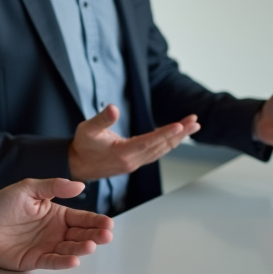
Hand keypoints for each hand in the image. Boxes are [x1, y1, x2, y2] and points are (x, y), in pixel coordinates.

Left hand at [0, 178, 113, 271]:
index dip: (96, 221)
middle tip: (105, 235)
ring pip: (70, 249)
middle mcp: (55, 232)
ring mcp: (47, 246)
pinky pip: (53, 261)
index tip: (107, 223)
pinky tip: (74, 259)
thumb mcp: (29, 188)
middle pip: (81, 234)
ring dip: (82, 248)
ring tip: (91, 245)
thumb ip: (54, 187)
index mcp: (57, 214)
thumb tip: (79, 185)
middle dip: (95, 235)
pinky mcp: (35, 259)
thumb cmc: (3, 205)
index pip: (82, 218)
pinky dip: (64, 261)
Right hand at [68, 105, 199, 180]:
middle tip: (195, 121)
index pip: (149, 142)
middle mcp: (132, 161)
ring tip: (192, 126)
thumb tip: (113, 107)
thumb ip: (101, 119)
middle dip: (180, 133)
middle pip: (161, 146)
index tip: (180, 125)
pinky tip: (176, 137)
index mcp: (122, 153)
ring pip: (161, 150)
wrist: (77, 165)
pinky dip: (168, 143)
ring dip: (178, 138)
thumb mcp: (87, 129)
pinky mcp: (135, 162)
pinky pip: (157, 152)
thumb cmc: (82, 146)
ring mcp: (135, 163)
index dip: (165, 133)